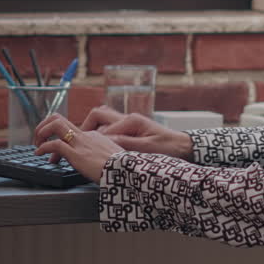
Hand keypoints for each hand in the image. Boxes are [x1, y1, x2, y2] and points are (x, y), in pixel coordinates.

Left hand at [33, 114, 123, 183]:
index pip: (71, 130)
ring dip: (41, 132)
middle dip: (44, 126)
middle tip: (38, 139)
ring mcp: (81, 143)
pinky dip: (43, 147)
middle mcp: (86, 135)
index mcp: (94, 136)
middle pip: (59, 119)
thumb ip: (101, 158)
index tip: (54, 153)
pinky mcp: (76, 153)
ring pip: (55, 125)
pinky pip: (54, 144)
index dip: (58, 139)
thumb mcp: (111, 159)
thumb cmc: (121, 170)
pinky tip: (39, 154)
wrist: (127, 172)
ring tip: (37, 145)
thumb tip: (96, 165)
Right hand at [80, 106, 194, 160]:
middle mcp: (128, 118)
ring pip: (103, 120)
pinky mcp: (131, 129)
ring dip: (93, 129)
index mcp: (131, 121)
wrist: (184, 147)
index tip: (83, 149)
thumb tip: (106, 141)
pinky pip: (110, 128)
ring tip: (87, 143)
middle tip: (79, 141)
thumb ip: (126, 144)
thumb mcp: (147, 149)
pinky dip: (102, 134)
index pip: (102, 126)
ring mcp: (129, 123)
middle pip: (98, 115)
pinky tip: (101, 146)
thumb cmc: (169, 148)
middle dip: (86, 126)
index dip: (91, 138)